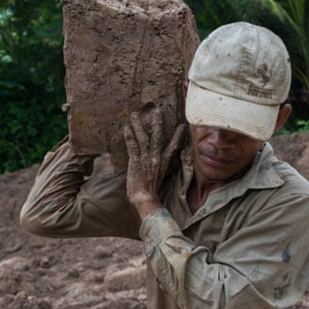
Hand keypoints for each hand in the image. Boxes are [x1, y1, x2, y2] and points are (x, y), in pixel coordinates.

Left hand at [123, 104, 184, 219]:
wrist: (145, 198)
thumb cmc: (150, 193)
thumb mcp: (158, 179)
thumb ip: (157, 170)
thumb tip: (155, 167)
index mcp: (163, 162)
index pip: (172, 146)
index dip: (177, 136)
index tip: (182, 126)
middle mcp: (156, 158)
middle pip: (158, 136)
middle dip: (158, 122)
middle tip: (157, 110)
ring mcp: (146, 158)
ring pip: (143, 138)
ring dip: (138, 125)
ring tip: (135, 114)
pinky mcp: (136, 161)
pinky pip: (132, 146)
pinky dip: (129, 136)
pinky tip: (126, 128)